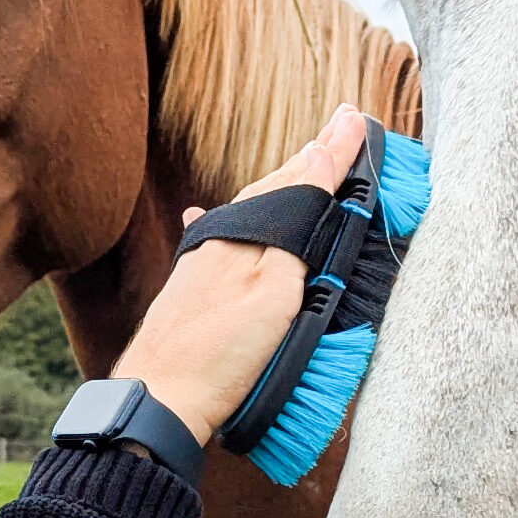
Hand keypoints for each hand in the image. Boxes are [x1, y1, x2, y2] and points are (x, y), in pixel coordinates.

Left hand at [112, 104, 372, 442]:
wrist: (161, 398)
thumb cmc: (219, 349)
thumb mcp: (274, 285)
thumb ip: (296, 226)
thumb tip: (314, 164)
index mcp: (246, 230)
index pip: (302, 178)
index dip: (334, 151)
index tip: (356, 119)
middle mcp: (223, 237)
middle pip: (277, 188)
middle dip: (312, 159)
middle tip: (341, 127)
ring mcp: (207, 262)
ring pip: (256, 211)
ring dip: (285, 186)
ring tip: (307, 163)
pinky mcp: (198, 289)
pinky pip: (234, 237)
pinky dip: (247, 222)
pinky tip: (204, 212)